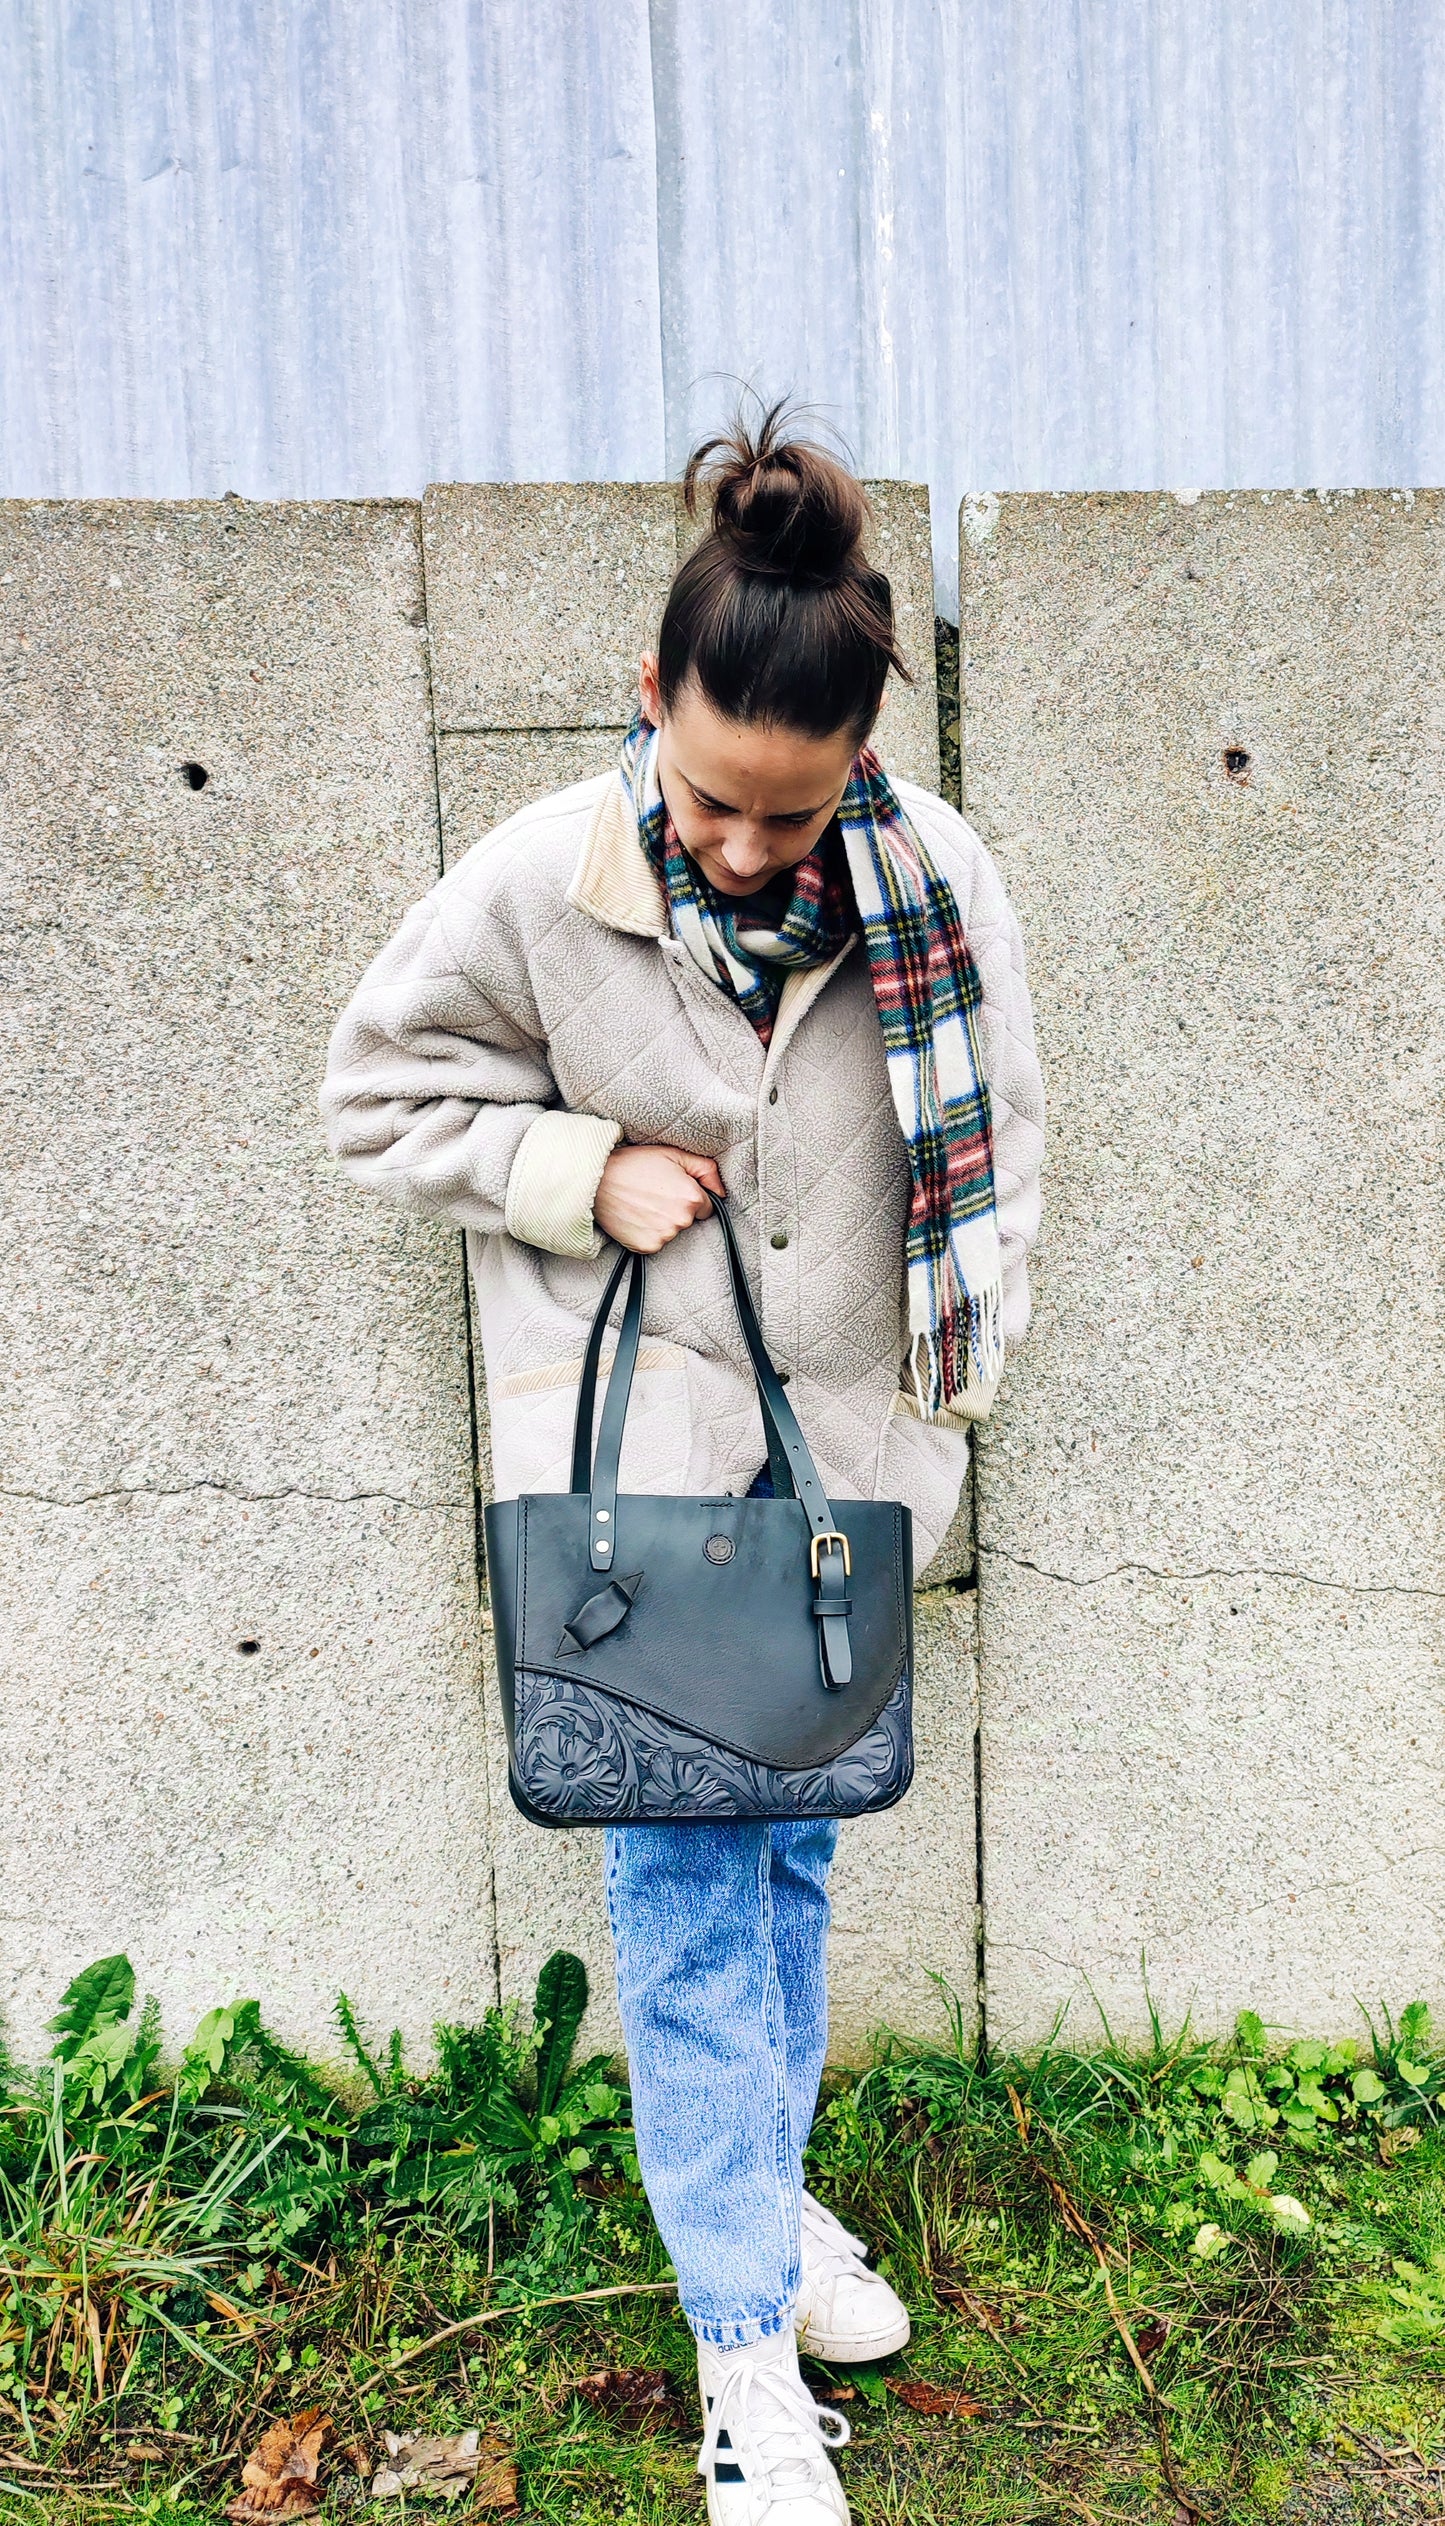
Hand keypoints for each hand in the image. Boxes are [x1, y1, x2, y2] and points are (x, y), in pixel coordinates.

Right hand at [594, 1144, 725, 1253]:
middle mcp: (680, 1221)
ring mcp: (663, 1236)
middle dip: (677, 1209)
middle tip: (654, 1194)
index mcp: (691, 1198)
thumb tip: (722, 1191)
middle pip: (688, 1220)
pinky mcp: (646, 1247)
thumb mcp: (673, 1155)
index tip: (672, 1189)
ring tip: (642, 1204)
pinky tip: (635, 1216)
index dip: (690, 1197)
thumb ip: (705, 1170)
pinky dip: (647, 1233)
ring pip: (671, 1232)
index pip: (706, 1207)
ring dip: (661, 1222)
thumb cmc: (634, 1164)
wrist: (596, 1180)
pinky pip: (655, 1242)